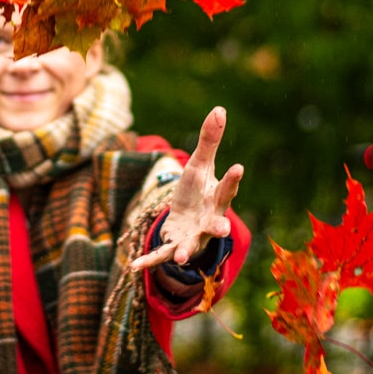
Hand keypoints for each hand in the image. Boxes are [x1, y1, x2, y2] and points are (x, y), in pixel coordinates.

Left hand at [130, 106, 243, 272]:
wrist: (188, 221)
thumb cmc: (198, 190)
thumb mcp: (201, 164)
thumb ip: (209, 140)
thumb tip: (219, 108)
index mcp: (216, 199)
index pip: (226, 188)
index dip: (232, 179)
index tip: (238, 167)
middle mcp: (208, 222)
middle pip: (216, 224)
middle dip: (219, 227)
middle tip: (224, 229)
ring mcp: (192, 237)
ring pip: (190, 246)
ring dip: (185, 251)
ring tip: (180, 257)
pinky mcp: (172, 246)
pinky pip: (160, 255)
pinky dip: (148, 261)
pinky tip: (134, 265)